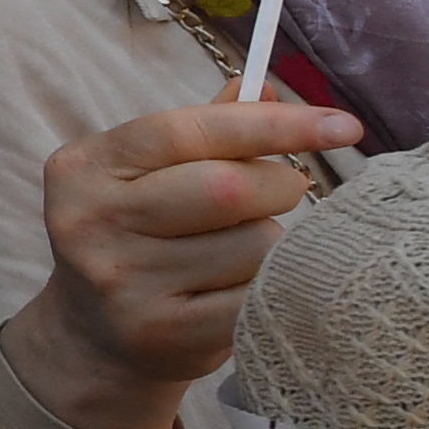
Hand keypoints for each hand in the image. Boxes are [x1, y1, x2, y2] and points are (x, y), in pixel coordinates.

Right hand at [0, 98, 363, 428]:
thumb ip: (205, 130)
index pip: (193, 130)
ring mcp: (123, 282)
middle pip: (228, 188)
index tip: (342, 125)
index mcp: (86, 168)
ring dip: (268, 243)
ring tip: (237, 253)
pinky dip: (266, 288)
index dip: (274, 125)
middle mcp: (92, 221)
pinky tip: (238, 290)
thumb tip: (268, 90)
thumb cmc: (135, 237)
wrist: (92, 338)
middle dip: (277, 186)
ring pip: (252, 246)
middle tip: (282, 191)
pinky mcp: (159, 332)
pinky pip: (254, 297)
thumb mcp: (148, 175)